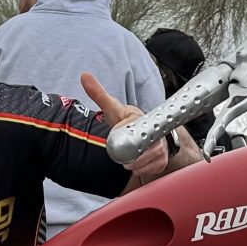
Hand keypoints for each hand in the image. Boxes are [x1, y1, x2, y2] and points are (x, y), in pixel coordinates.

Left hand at [81, 72, 201, 181]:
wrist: (148, 132)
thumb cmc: (127, 120)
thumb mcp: (113, 108)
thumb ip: (98, 93)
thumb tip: (84, 75)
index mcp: (141, 118)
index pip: (127, 131)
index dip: (119, 135)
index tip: (116, 134)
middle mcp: (155, 133)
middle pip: (134, 151)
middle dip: (124, 154)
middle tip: (120, 151)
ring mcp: (160, 148)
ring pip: (140, 162)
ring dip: (130, 163)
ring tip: (127, 156)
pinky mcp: (162, 161)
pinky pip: (147, 170)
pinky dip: (138, 169)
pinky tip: (136, 162)